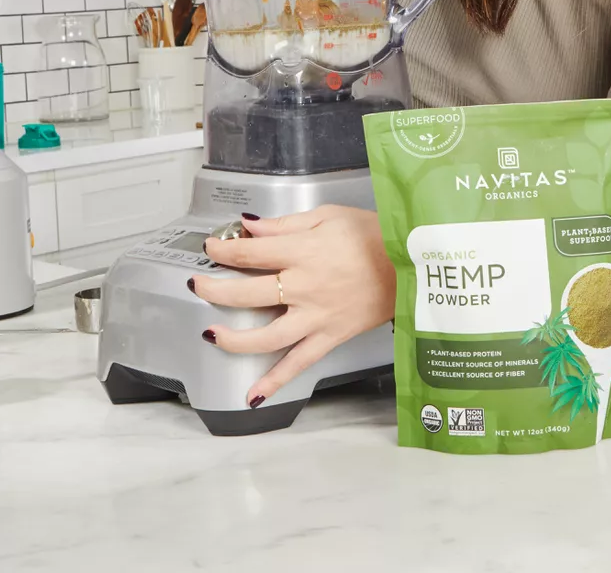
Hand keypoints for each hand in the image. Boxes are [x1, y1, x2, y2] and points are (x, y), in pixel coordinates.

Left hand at [194, 205, 394, 407]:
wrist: (412, 265)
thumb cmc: (374, 236)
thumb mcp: (329, 217)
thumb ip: (285, 224)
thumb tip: (250, 226)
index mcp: (303, 252)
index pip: (250, 253)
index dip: (223, 250)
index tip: (211, 248)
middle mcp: (305, 287)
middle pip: (248, 294)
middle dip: (215, 290)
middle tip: (198, 285)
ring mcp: (316, 317)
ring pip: (266, 335)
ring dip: (233, 338)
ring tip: (212, 335)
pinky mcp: (329, 337)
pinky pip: (298, 363)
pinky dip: (275, 381)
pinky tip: (253, 394)